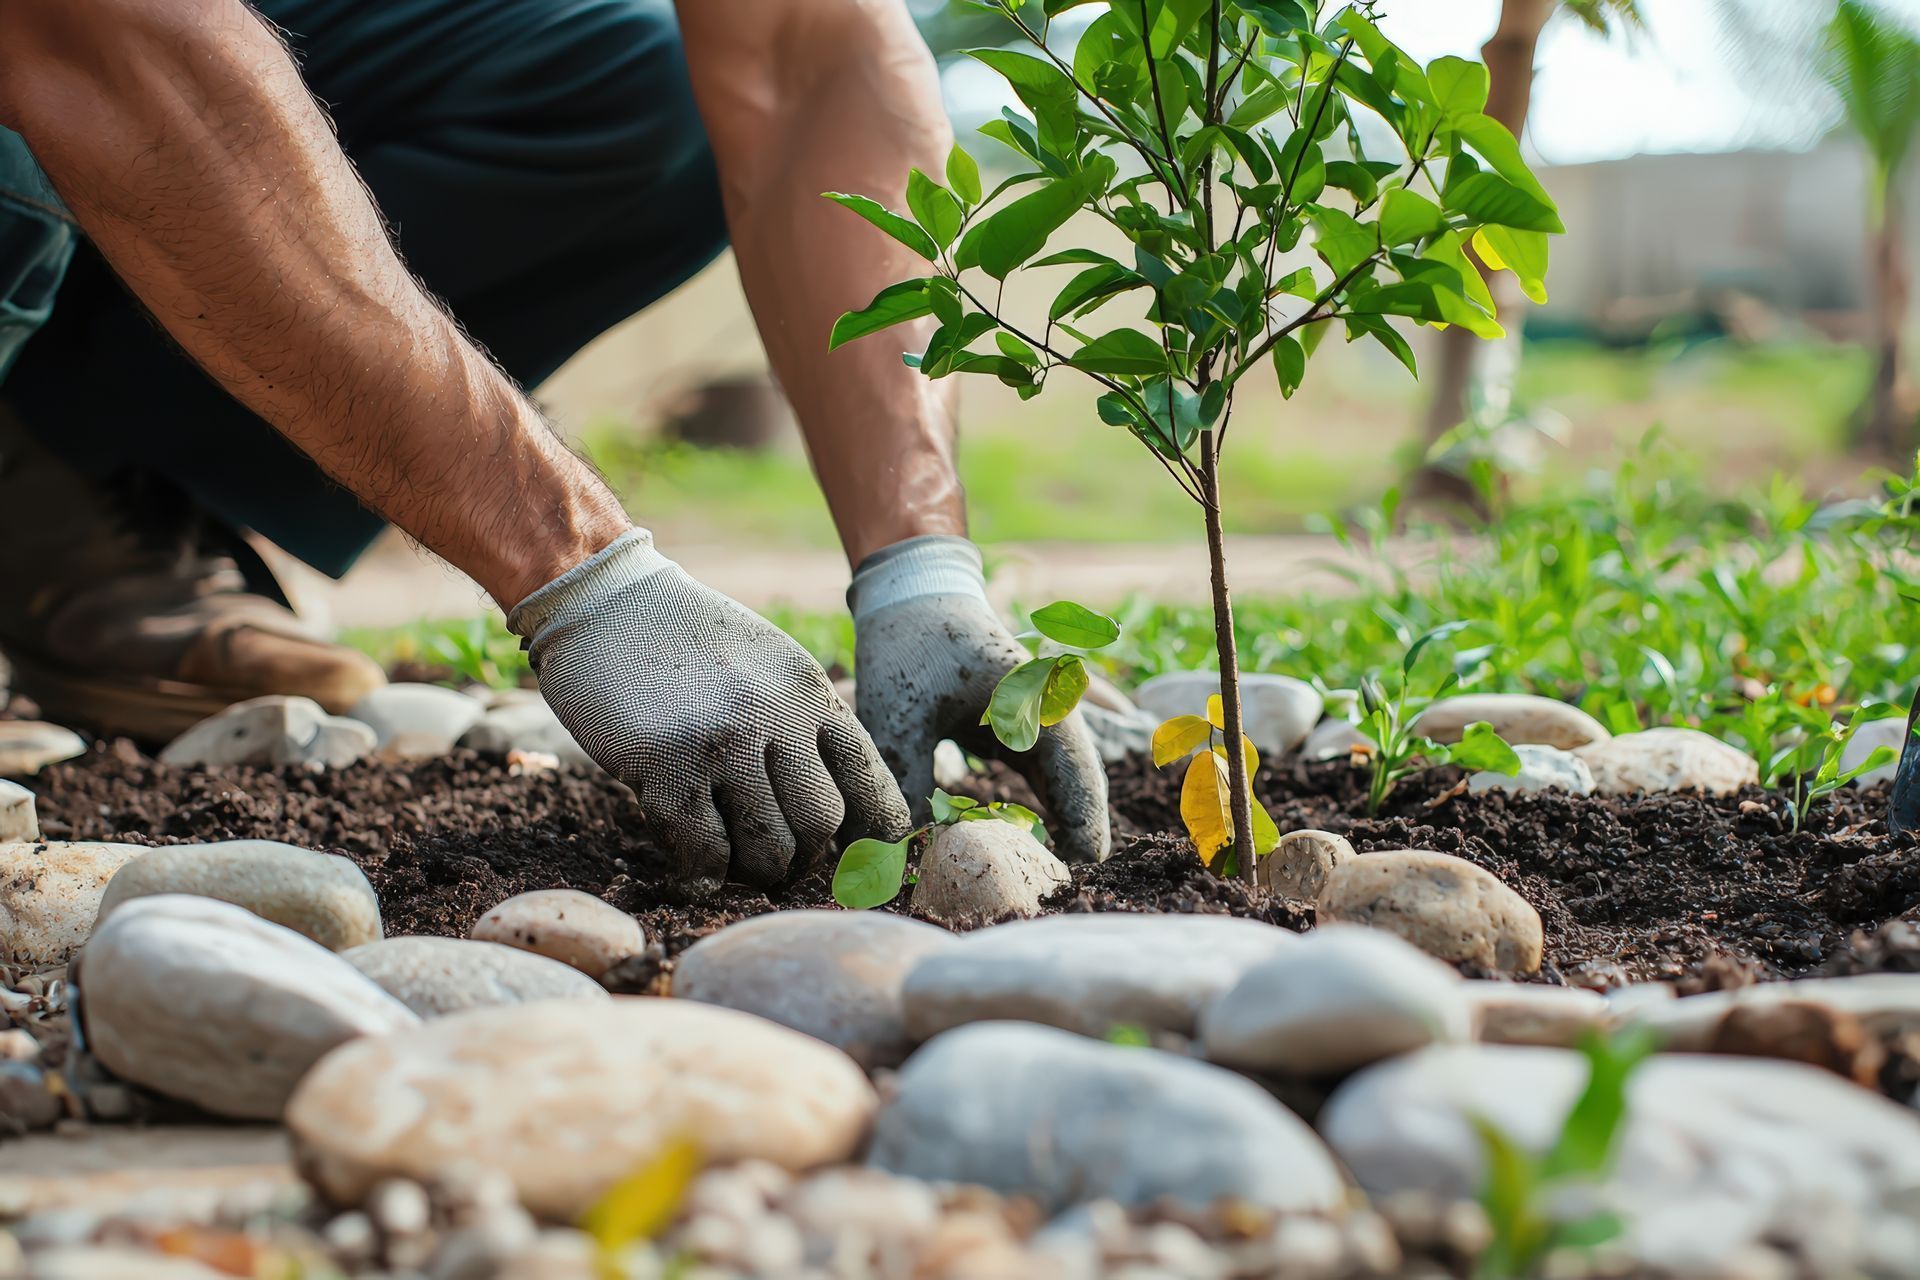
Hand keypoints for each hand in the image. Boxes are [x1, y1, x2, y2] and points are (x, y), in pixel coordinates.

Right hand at [509, 530, 910, 887]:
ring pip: (768, 850)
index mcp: (813, 694)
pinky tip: (695, 868)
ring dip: (754, 870)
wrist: (606, 603)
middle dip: (803, 858)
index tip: (850, 859)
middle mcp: (777, 718)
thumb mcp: (772, 666)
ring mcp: (723, 744)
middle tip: (776, 858)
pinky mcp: (667, 768)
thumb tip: (840, 813)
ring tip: (735, 858)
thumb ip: (807, 725)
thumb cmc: (689, 641)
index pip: (871, 787)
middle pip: (822, 827)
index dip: (869, 840)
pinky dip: (705, 874)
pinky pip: (706, 853)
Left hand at [850, 536, 1110, 862]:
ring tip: (1049, 875)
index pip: (1074, 769)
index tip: (1085, 865)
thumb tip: (904, 853)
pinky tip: (1027, 843)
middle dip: (1076, 831)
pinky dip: (1035, 808)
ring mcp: (1035, 717)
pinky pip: (1037, 775)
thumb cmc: (908, 646)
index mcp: (1034, 697)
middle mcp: (1047, 707)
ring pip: (1060, 780)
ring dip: (1058, 822)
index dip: (1083, 820)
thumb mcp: (899, 716)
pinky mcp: (1017, 727)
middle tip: (1065, 886)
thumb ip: (907, 782)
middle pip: (1077, 780)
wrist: (910, 595)